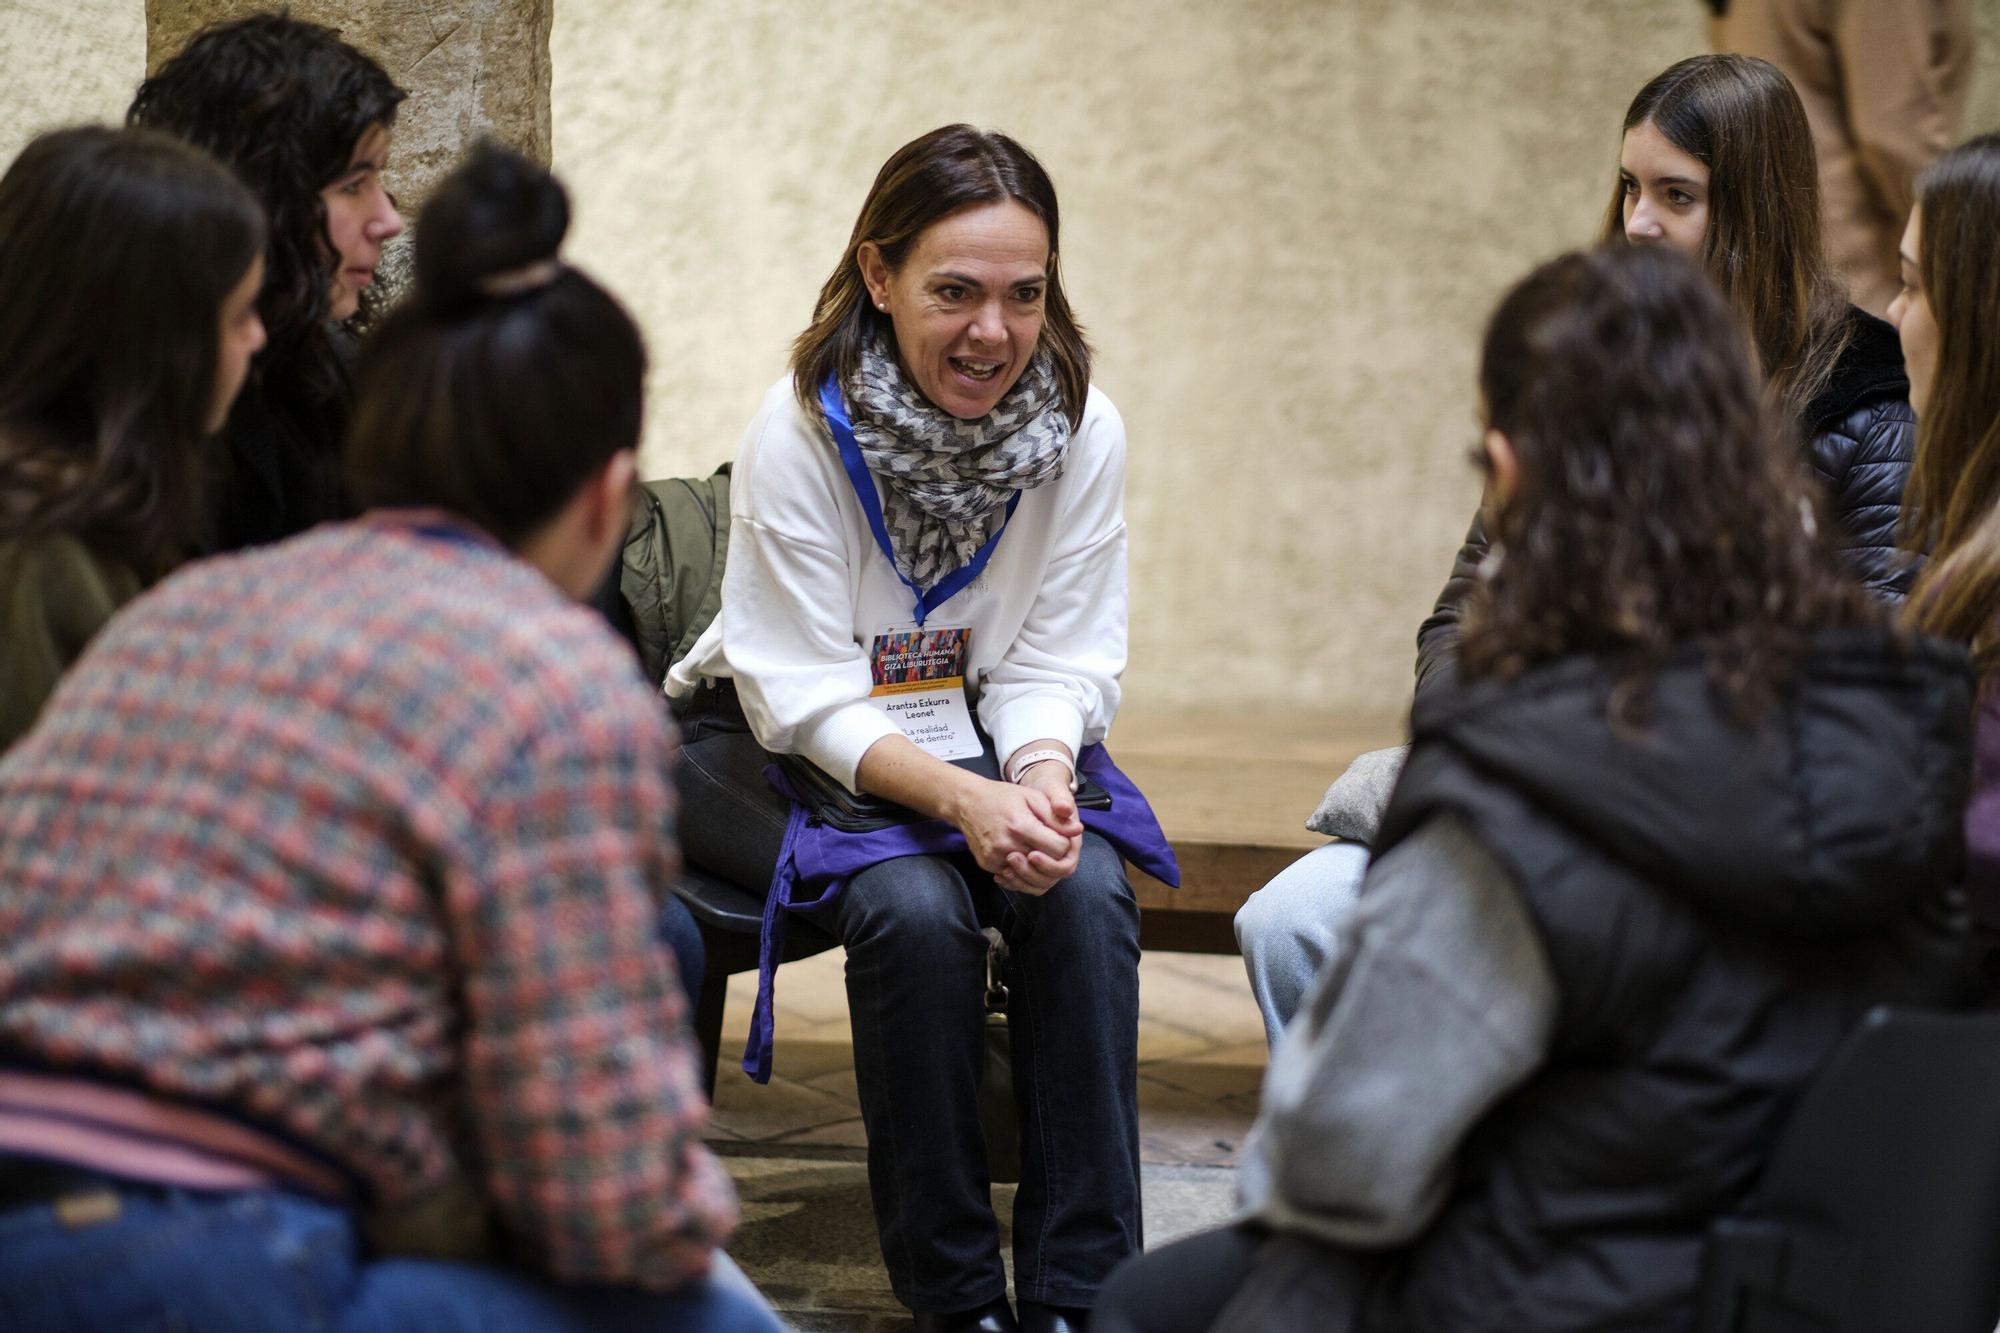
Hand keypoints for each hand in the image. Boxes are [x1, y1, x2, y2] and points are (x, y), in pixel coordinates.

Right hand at [948, 775, 1077, 891]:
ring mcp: (995, 857)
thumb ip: (1055, 816)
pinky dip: (1021, 870)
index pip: (1058, 849)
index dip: (1064, 843)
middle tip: (1049, 844)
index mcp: (1021, 825)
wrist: (967, 802)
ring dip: (1038, 867)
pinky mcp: (987, 864)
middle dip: (1053, 856)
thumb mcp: (1032, 797)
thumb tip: (1077, 831)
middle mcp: (1007, 844)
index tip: (1058, 835)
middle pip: (1046, 864)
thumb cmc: (1002, 796)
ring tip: (1037, 852)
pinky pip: (1013, 877)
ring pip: (1030, 875)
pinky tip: (1021, 856)